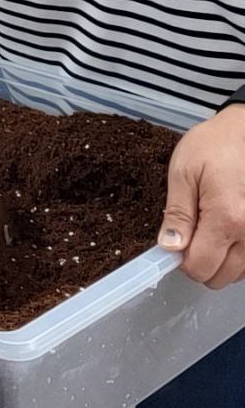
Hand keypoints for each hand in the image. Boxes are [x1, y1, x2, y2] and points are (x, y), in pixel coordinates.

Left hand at [158, 103, 244, 288]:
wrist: (244, 131)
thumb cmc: (213, 146)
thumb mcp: (183, 174)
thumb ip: (178, 214)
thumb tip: (170, 248)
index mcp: (227, 218)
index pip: (200, 267)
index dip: (181, 261)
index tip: (174, 244)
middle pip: (221, 276)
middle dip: (200, 264)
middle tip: (189, 235)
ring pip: (238, 273)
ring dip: (220, 261)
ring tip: (209, 229)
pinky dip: (236, 255)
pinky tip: (224, 234)